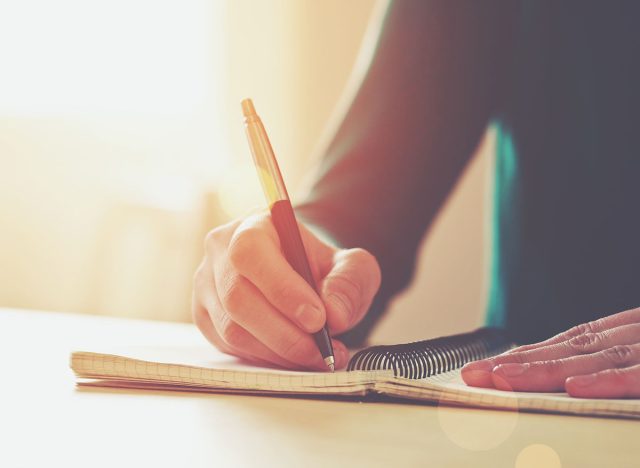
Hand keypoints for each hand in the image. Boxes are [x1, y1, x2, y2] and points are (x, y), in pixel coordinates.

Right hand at [192, 211, 380, 370]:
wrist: (303, 276)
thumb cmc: (321, 267)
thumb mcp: (350, 265)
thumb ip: (349, 282)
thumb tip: (334, 315)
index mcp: (252, 227)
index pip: (250, 253)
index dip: (281, 289)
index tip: (317, 319)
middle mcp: (220, 252)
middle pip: (237, 297)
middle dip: (284, 332)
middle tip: (321, 349)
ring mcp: (207, 286)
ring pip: (232, 329)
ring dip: (278, 351)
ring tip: (316, 357)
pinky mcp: (205, 317)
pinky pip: (229, 347)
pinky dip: (265, 359)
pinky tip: (293, 357)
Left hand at [461, 307, 639, 397]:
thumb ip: (617, 360)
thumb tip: (571, 379)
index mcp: (629, 331)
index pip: (570, 343)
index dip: (526, 355)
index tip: (486, 368)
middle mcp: (635, 334)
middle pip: (570, 349)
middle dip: (518, 362)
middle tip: (474, 374)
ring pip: (595, 357)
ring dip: (546, 369)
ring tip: (502, 378)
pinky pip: (638, 374)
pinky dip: (606, 380)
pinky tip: (573, 388)